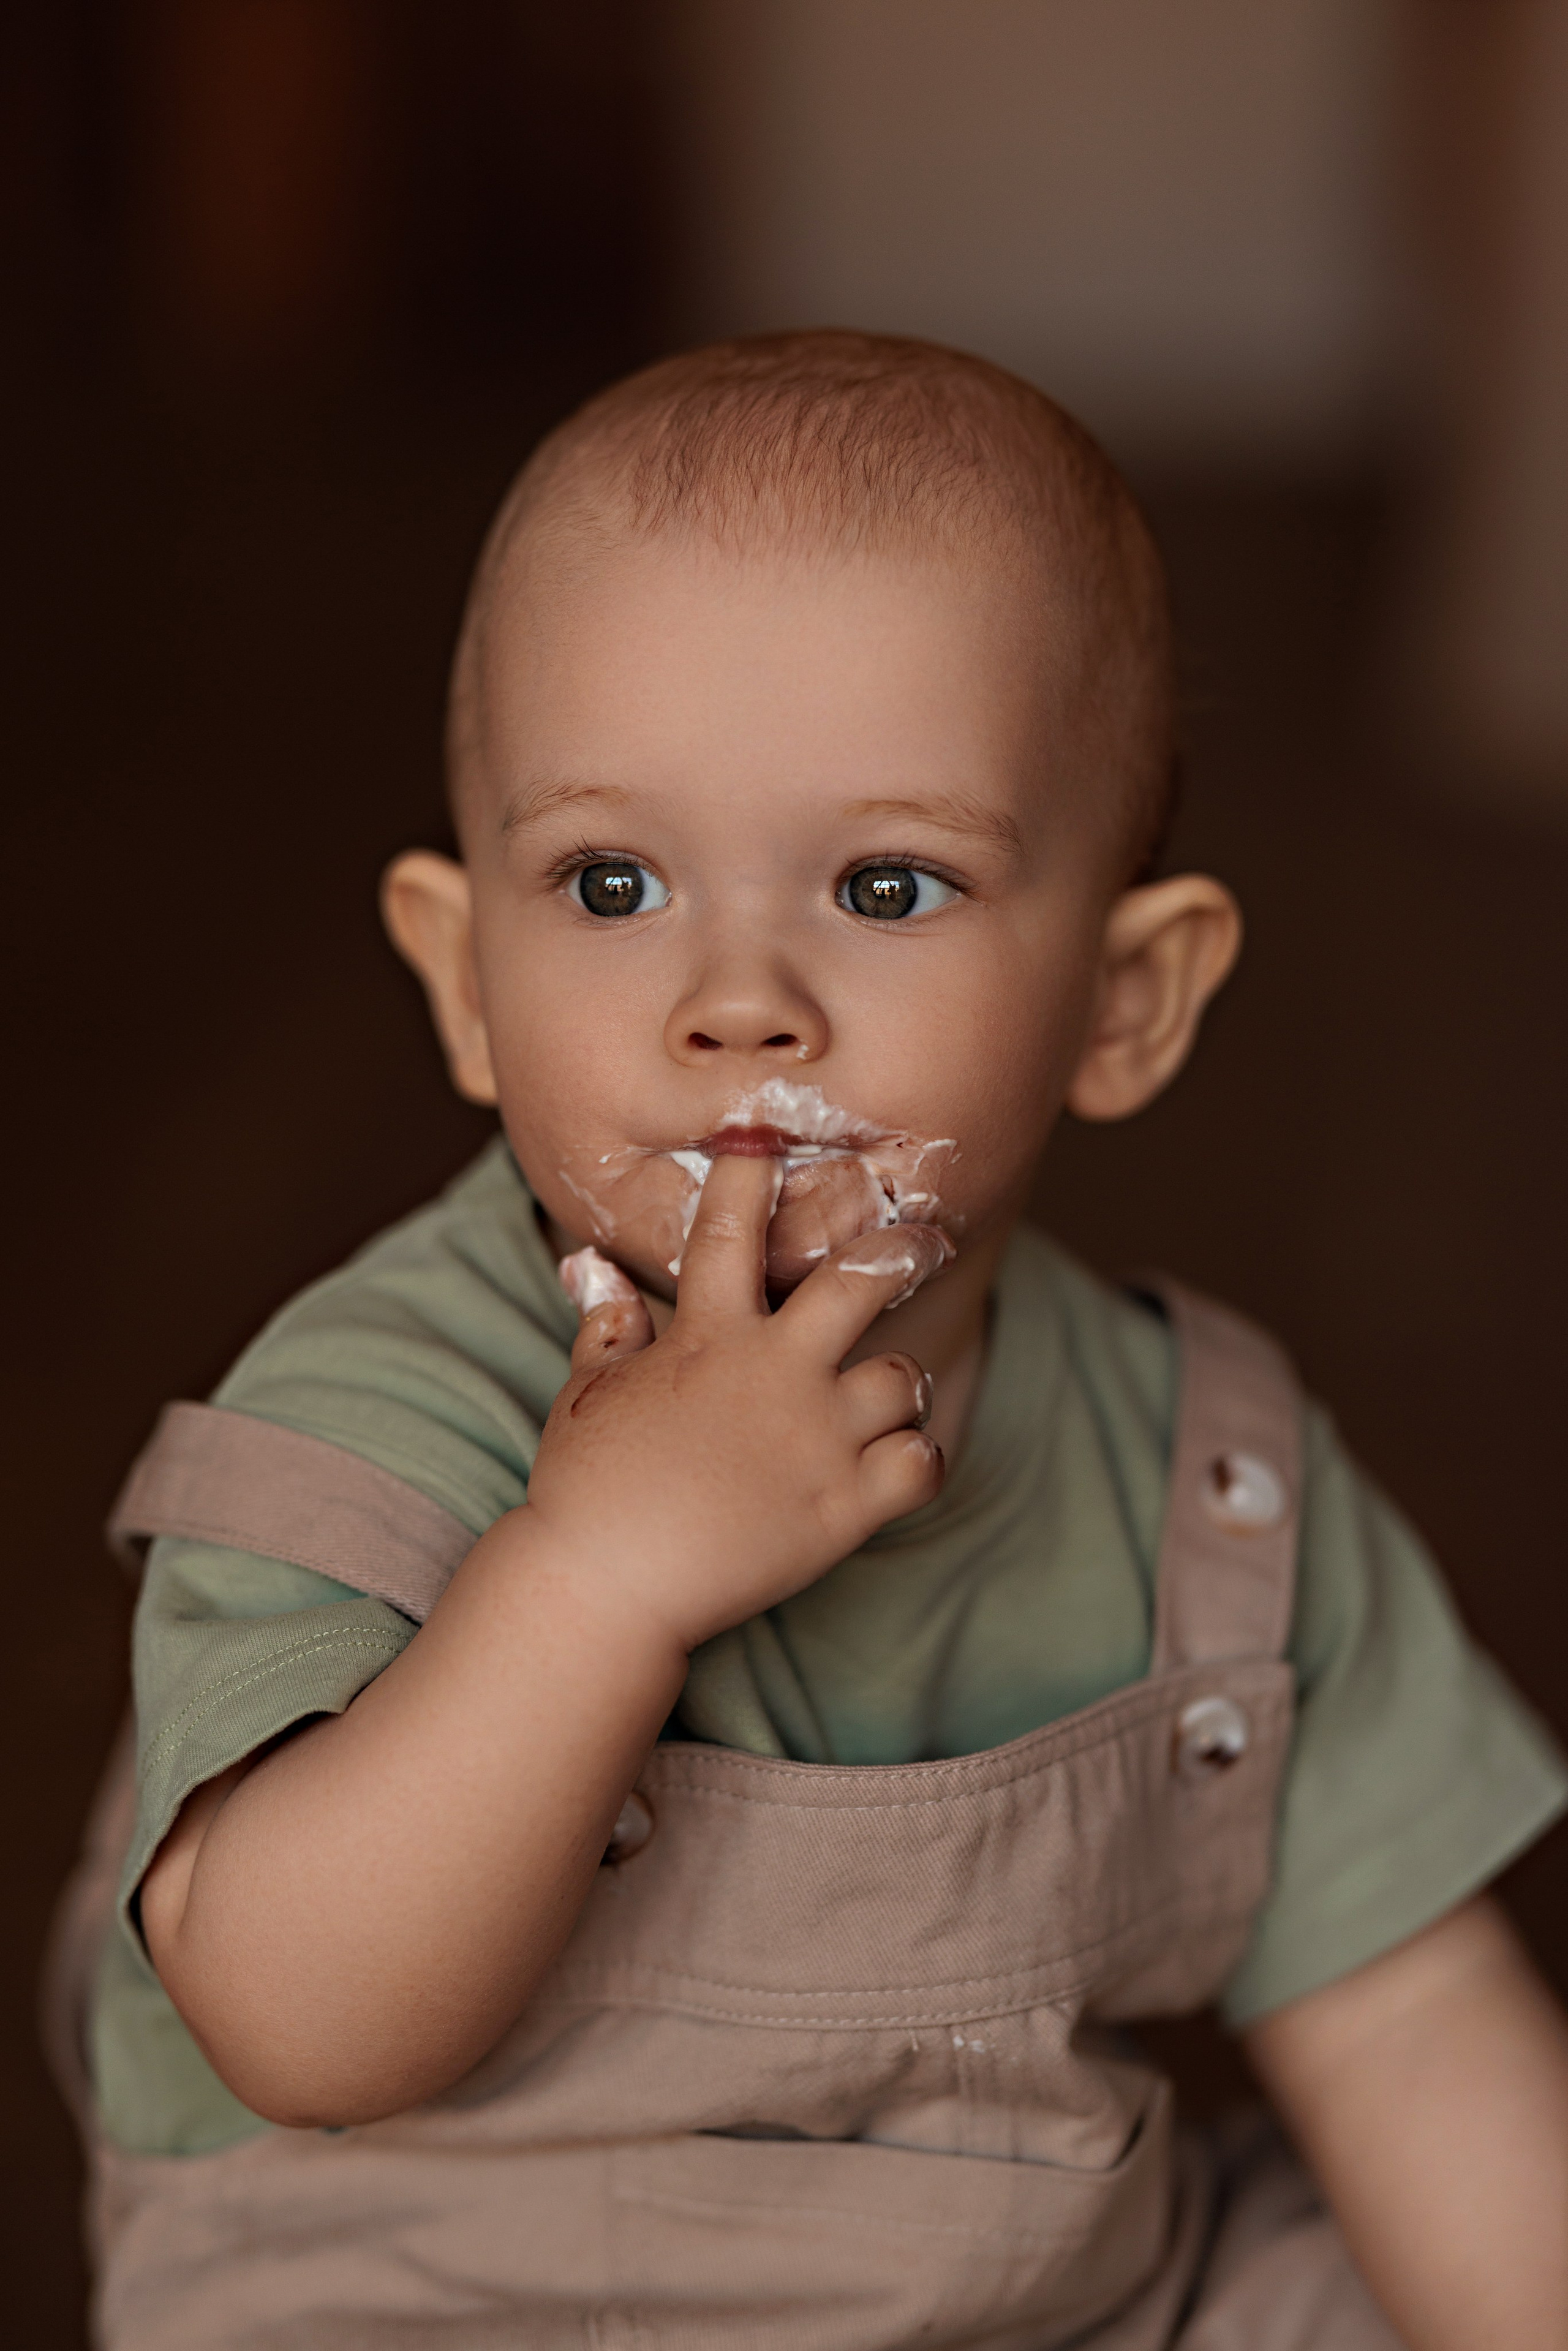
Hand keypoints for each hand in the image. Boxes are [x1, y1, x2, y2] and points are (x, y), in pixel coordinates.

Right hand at [532, 1153, 951, 1651]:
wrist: (606, 1588)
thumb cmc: (586, 1488)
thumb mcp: (587, 1393)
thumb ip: (606, 1323)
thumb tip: (588, 1264)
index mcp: (708, 1335)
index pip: (736, 1223)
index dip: (758, 1167)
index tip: (778, 1135)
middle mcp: (773, 1373)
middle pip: (862, 1278)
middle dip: (904, 1246)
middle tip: (929, 1239)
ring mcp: (816, 1440)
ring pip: (903, 1376)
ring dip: (898, 1381)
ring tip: (884, 1393)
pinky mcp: (845, 1508)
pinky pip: (921, 1462)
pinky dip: (916, 1458)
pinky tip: (894, 1461)